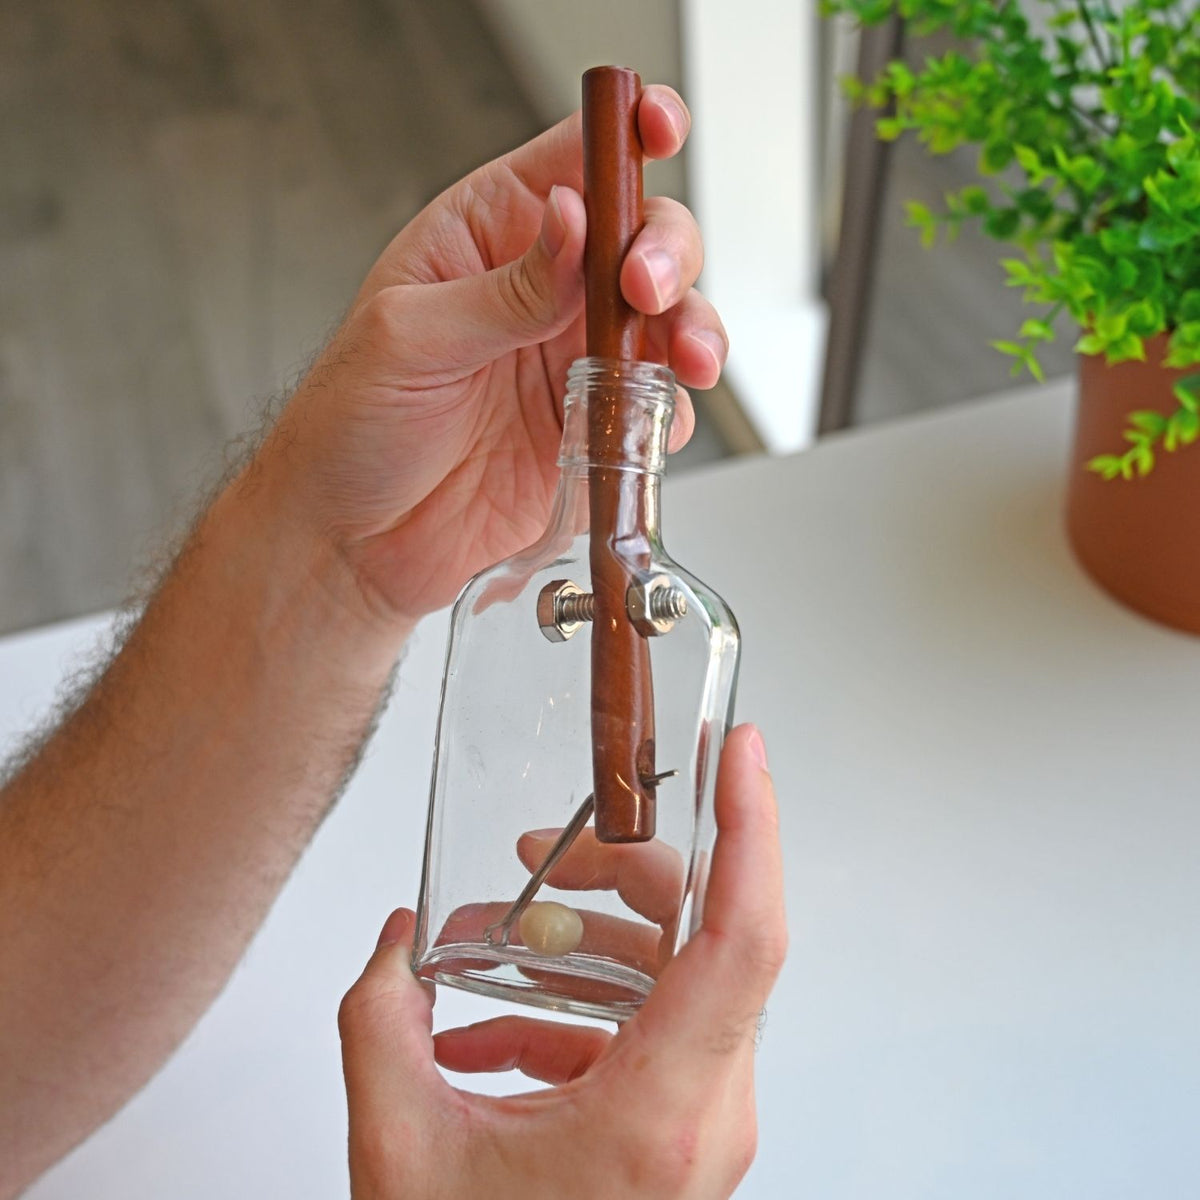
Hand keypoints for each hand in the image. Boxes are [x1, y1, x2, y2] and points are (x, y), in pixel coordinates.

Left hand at [259, 86, 726, 625]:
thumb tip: (573, 222)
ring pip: (666, 319)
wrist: (354, 541)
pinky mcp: (592, 426)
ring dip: (692, 331)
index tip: (659, 130)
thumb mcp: (409, 340)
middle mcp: (540, 289)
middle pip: (642, 235)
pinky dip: (674, 410)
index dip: (626, 133)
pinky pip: (659, 406)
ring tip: (685, 359)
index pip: (571, 159)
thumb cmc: (349, 428)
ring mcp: (571, 358)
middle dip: (665, 252)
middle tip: (645, 289)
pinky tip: (653, 421)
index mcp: (486, 235)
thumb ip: (504, 288)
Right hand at [338, 726, 785, 1199]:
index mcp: (661, 1115)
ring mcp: (702, 1123)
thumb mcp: (403, 1157)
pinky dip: (578, 1008)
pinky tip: (496, 1025)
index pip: (744, 940)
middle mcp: (707, 1114)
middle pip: (707, 938)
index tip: (742, 752)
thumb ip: (380, 1028)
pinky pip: (647, 1031)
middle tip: (562, 841)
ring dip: (590, 943)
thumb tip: (393, 944)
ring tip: (498, 935)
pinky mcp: (681, 1130)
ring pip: (677, 980)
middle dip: (632, 870)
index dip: (751, 828)